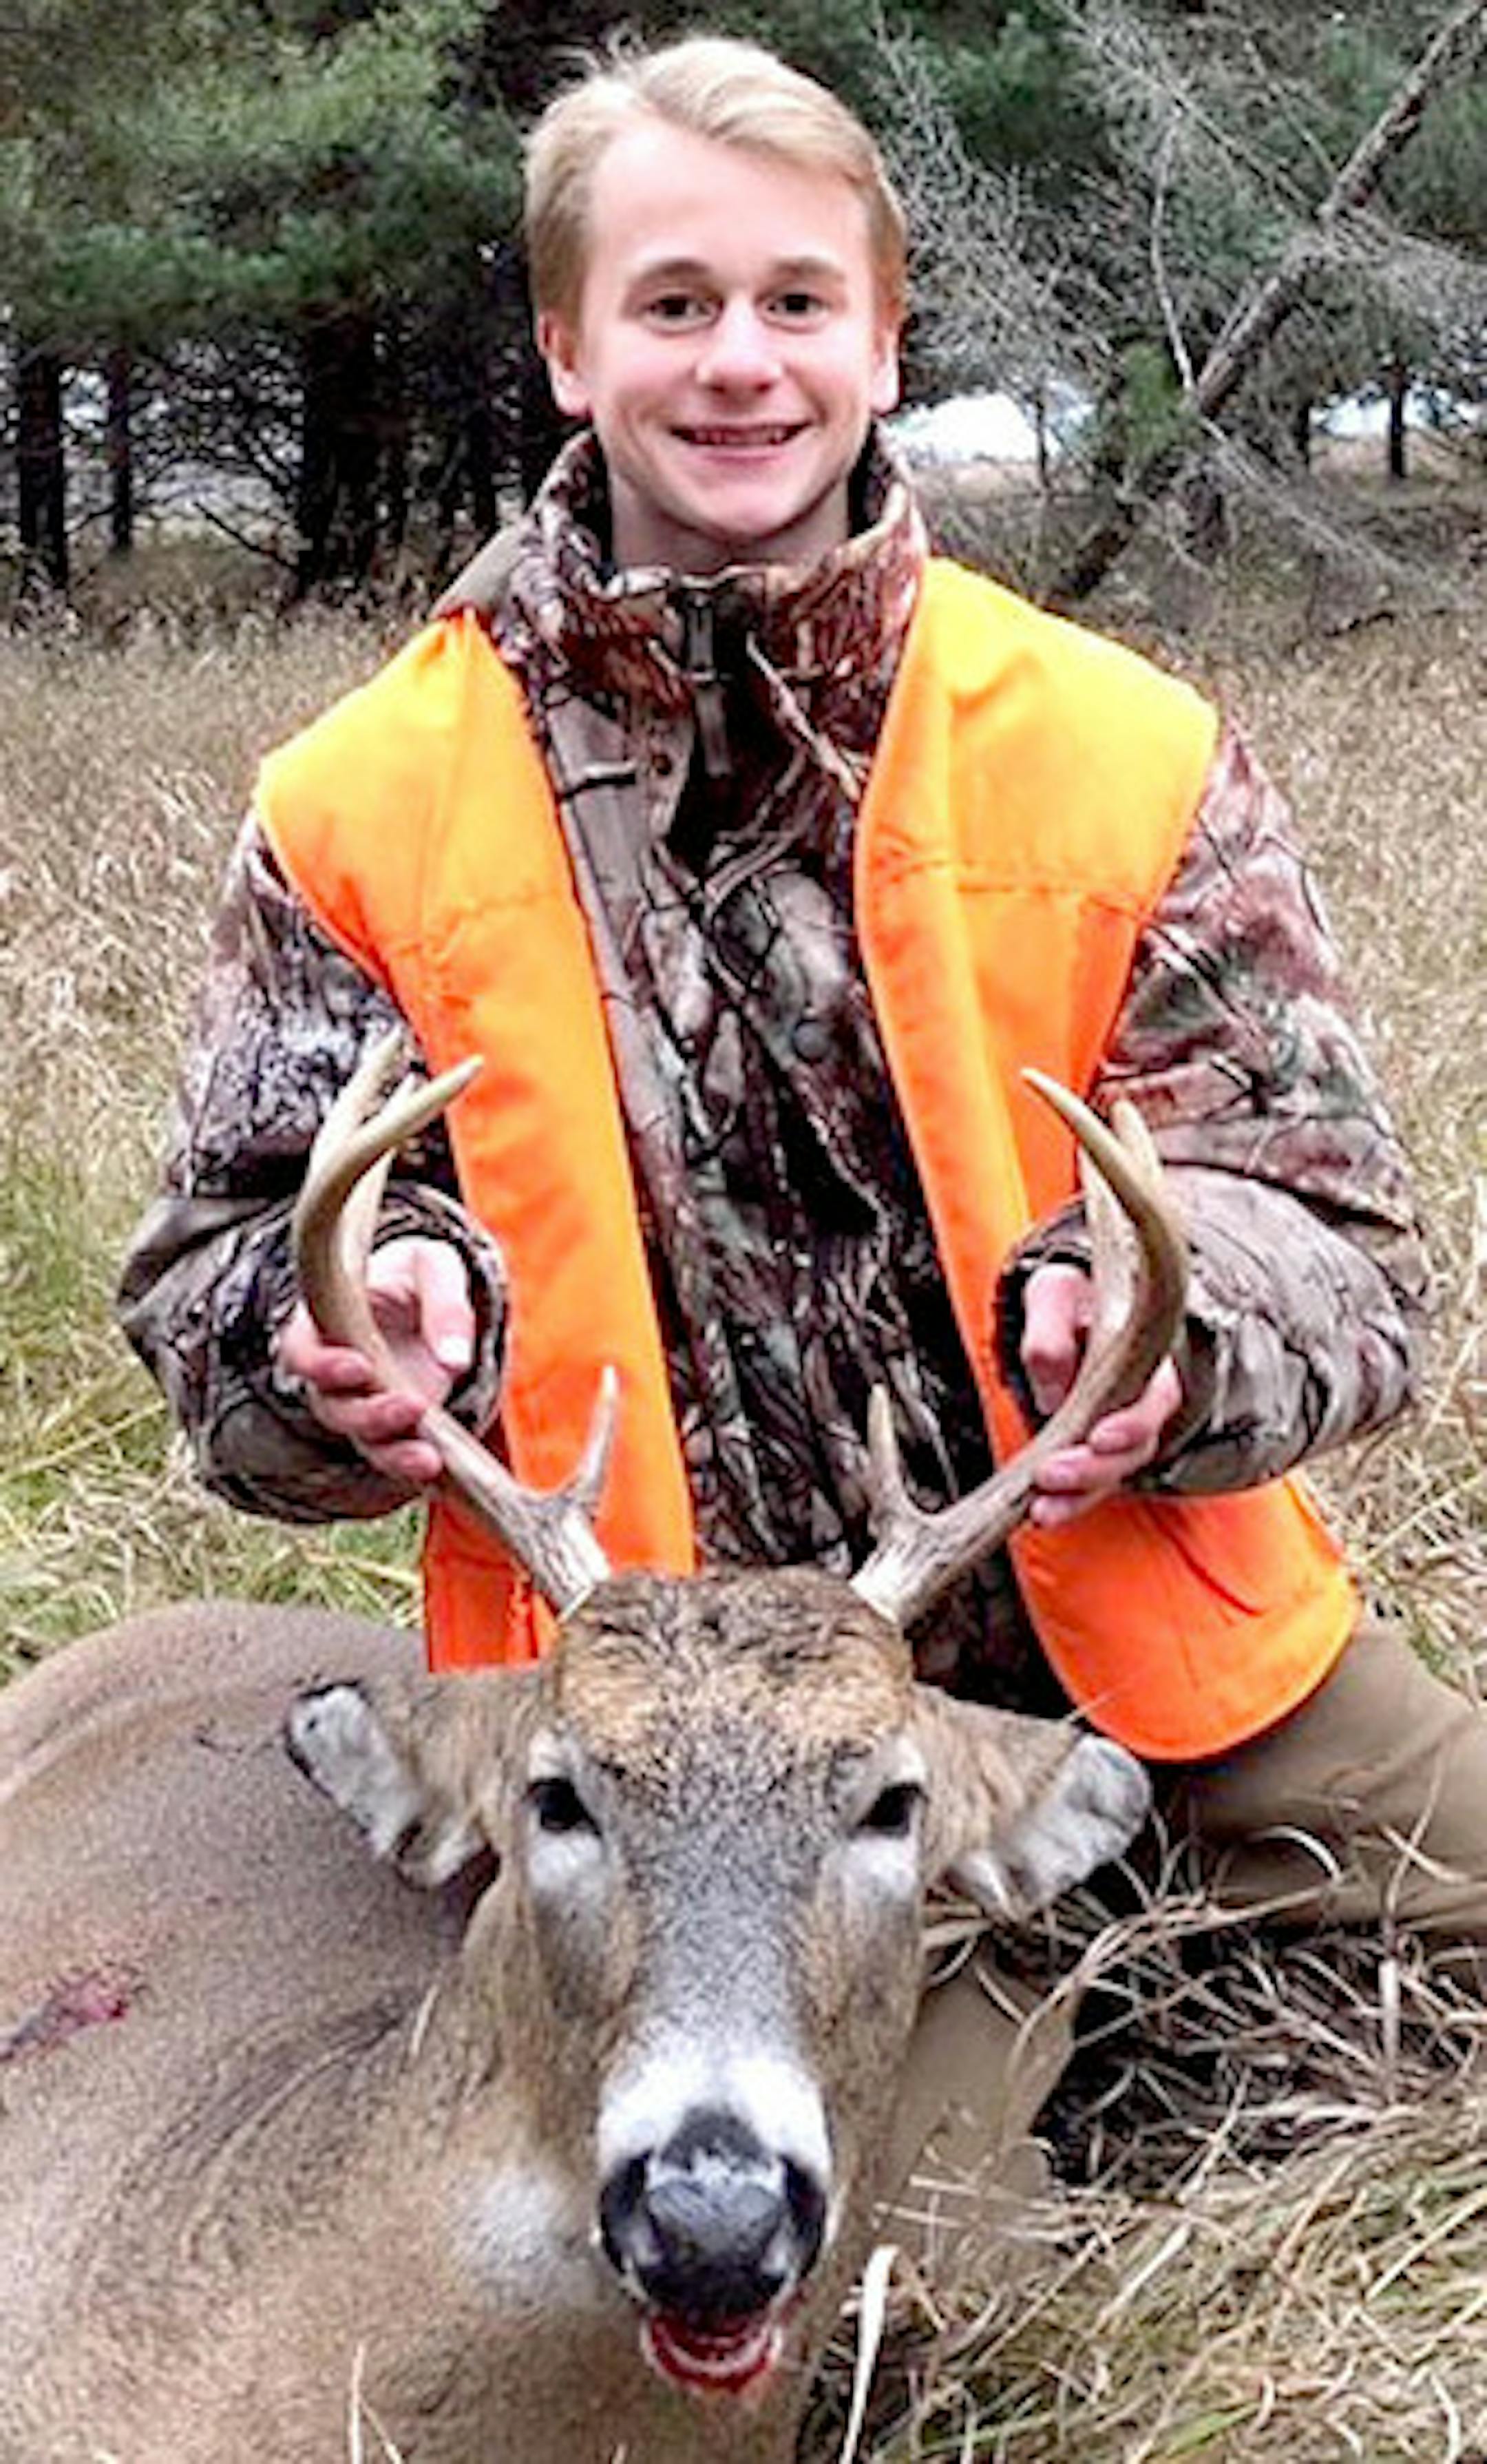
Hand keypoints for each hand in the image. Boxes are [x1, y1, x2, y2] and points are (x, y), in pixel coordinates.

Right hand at [276, 1236, 474, 1488]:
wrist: (427, 1299)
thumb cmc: (419, 1274)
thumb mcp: (435, 1266)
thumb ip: (445, 1304)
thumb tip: (454, 1361)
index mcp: (324, 1323)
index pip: (300, 1351)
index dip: (321, 1364)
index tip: (360, 1367)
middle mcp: (334, 1372)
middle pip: (333, 1406)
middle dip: (369, 1414)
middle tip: (412, 1406)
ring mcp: (361, 1404)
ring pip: (362, 1439)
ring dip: (393, 1453)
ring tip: (428, 1459)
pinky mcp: (391, 1427)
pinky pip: (393, 1454)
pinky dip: (411, 1466)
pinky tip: (437, 1469)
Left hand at [1019, 1262, 1183, 1529]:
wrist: (1066, 1309)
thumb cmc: (1068, 1296)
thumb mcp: (1052, 1295)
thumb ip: (1050, 1333)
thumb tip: (1053, 1393)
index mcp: (1147, 1357)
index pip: (1156, 1399)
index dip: (1132, 1424)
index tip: (1099, 1438)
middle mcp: (1142, 1400)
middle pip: (1136, 1447)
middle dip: (1094, 1468)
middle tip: (1050, 1475)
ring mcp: (1121, 1428)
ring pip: (1114, 1473)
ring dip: (1079, 1496)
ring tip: (1040, 1510)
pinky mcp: (1096, 1449)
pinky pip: (1090, 1483)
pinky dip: (1068, 1502)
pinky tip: (1041, 1513)